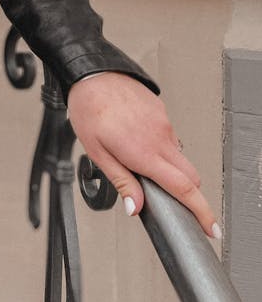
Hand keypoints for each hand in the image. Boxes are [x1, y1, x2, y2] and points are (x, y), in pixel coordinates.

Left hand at [67, 72, 219, 239]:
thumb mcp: (97, 152)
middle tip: (168, 197)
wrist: (92, 73)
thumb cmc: (89, 109)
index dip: (201, 212)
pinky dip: (159, 145)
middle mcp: (160, 138)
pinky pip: (168, 136)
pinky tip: (135, 137)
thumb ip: (121, 182)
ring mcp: (164, 123)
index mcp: (145, 152)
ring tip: (136, 157)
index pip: (183, 188)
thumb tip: (134, 207)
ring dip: (167, 166)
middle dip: (187, 193)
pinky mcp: (162, 111)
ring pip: (178, 155)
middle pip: (190, 176)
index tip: (211, 228)